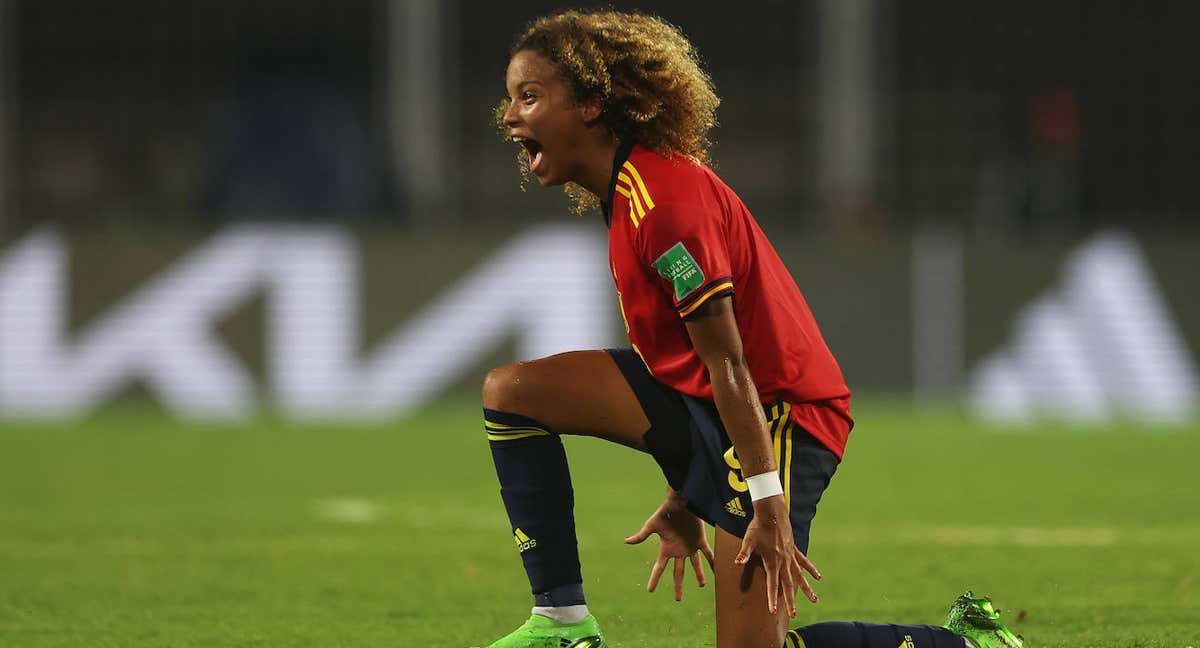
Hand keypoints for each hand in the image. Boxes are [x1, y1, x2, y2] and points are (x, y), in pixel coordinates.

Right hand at [625, 489, 715, 600]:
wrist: (680, 502)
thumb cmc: (665, 512)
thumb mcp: (652, 525)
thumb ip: (641, 535)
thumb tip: (626, 541)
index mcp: (666, 549)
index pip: (659, 568)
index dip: (654, 579)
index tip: (650, 590)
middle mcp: (678, 550)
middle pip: (678, 572)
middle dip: (678, 585)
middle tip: (678, 599)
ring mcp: (689, 546)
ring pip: (695, 565)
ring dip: (699, 575)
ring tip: (702, 585)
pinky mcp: (700, 540)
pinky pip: (708, 553)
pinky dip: (713, 560)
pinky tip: (718, 568)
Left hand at [734, 494, 821, 616]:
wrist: (772, 512)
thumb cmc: (758, 527)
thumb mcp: (748, 540)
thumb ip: (744, 553)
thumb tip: (736, 562)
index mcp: (772, 561)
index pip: (772, 584)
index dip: (772, 598)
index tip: (772, 611)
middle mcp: (783, 561)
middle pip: (788, 584)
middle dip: (790, 601)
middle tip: (794, 615)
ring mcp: (791, 555)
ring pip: (800, 576)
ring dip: (807, 589)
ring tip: (815, 600)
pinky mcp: (794, 549)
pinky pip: (804, 562)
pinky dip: (811, 570)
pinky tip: (818, 577)